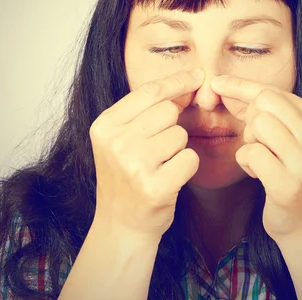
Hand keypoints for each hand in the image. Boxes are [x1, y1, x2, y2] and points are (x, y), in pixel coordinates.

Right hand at [89, 69, 203, 241]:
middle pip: (168, 111)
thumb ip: (147, 111)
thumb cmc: (126, 176)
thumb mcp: (122, 139)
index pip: (149, 91)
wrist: (120, 224)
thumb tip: (188, 82)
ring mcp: (134, 165)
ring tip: (159, 165)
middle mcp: (116, 142)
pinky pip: (190, 158)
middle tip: (158, 148)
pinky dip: (186, 167)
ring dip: (178, 148)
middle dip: (172, 125)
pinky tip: (169, 178)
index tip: (197, 76)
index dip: (177, 81)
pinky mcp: (155, 186)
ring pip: (180, 134)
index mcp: (105, 126)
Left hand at [211, 75, 301, 242]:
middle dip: (250, 119)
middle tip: (257, 141)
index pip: (275, 92)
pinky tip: (259, 175)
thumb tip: (225, 85)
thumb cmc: (293, 175)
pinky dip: (246, 163)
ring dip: (249, 142)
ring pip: (257, 125)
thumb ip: (268, 112)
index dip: (241, 86)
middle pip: (264, 104)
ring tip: (262, 159)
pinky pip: (250, 154)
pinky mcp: (288, 184)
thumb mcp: (292, 138)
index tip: (218, 83)